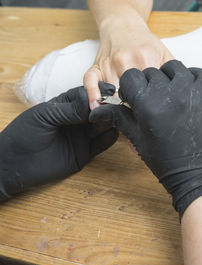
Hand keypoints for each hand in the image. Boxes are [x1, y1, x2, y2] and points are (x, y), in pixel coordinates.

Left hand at [0, 83, 117, 200]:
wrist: (16, 164)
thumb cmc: (24, 134)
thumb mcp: (46, 115)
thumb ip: (71, 109)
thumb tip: (94, 102)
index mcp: (66, 105)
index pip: (87, 95)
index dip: (98, 93)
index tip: (108, 91)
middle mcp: (77, 119)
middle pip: (99, 110)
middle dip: (107, 107)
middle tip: (113, 107)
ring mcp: (82, 135)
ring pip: (103, 126)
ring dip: (110, 121)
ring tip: (113, 119)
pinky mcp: (86, 152)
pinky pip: (102, 144)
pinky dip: (109, 138)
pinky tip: (112, 132)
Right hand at [84, 15, 173, 109]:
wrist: (123, 25)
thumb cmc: (144, 43)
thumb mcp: (164, 54)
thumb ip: (173, 73)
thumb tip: (181, 94)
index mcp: (145, 57)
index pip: (149, 89)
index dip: (153, 104)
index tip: (157, 113)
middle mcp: (125, 61)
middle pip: (130, 94)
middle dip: (136, 107)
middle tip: (143, 117)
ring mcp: (108, 64)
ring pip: (112, 93)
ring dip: (119, 106)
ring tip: (128, 115)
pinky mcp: (96, 66)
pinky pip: (89, 83)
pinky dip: (93, 96)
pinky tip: (98, 108)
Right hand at [90, 60, 201, 217]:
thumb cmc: (168, 161)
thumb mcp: (138, 139)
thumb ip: (118, 117)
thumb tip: (96, 110)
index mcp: (147, 104)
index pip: (130, 78)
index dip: (130, 88)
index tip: (134, 99)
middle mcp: (169, 93)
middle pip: (150, 72)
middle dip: (148, 85)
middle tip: (153, 102)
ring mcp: (192, 90)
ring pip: (172, 67)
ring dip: (167, 78)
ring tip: (169, 96)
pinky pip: (195, 72)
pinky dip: (188, 78)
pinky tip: (186, 93)